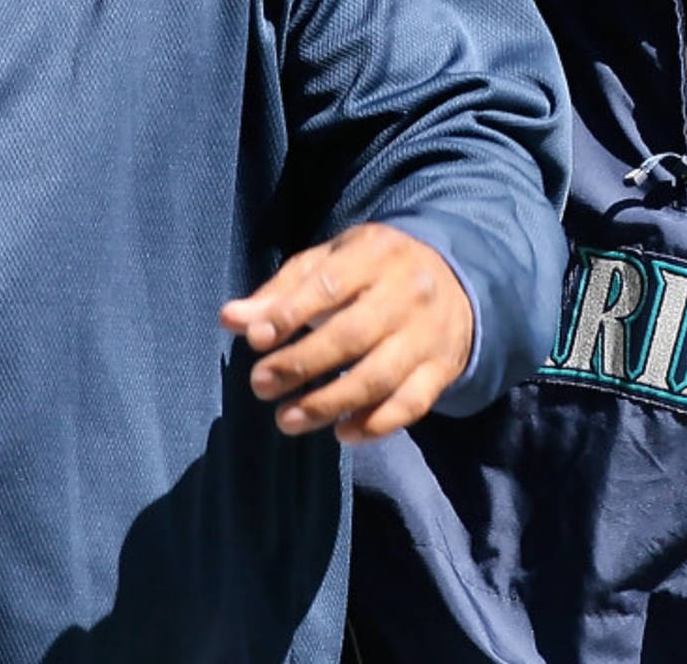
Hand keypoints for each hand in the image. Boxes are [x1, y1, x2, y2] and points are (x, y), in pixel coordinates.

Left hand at [219, 223, 472, 443]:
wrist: (456, 278)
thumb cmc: (372, 270)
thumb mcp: (329, 263)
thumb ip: (280, 292)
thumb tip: (230, 319)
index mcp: (375, 254)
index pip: (329, 285)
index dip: (290, 314)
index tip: (255, 340)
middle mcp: (407, 293)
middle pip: (352, 335)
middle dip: (302, 364)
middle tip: (260, 385)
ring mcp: (428, 334)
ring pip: (379, 376)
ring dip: (330, 404)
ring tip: (287, 420)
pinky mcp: (442, 369)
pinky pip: (412, 404)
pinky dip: (376, 424)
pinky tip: (342, 433)